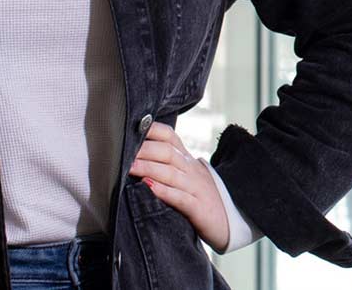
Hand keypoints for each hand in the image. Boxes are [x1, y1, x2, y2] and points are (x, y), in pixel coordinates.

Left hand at [129, 122, 229, 249]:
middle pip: (167, 152)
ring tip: (128, 167)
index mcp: (187, 160)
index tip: (130, 128)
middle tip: (121, 152)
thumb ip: (165, 165)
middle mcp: (192, 170)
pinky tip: (149, 187)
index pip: (169, 137)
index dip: (151, 130)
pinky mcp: (199, 209)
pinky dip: (164, 191)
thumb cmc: (199, 199)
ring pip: (171, 173)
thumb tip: (132, 158)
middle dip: (144, 150)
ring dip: (148, 168)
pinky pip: (180, 198)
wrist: (230, 221)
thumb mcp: (186, 177)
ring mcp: (196, 188)